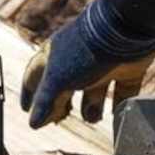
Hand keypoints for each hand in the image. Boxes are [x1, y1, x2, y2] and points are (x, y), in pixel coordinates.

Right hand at [18, 0, 154, 127]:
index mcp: (54, 56)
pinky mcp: (127, 69)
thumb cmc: (83, 51)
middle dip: (61, 105)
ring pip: (94, 92)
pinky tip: (116, 116)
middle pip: (65, 88)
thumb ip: (45, 101)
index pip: (35, 77)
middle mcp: (77, 60)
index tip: (27, 111)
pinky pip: (122, 91)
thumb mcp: (56, 78)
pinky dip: (119, 105)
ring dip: (91, 108)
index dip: (30, 94)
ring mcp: (102, 64)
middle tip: (61, 119)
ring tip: (92, 119)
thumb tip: (33, 123)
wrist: (124, 31)